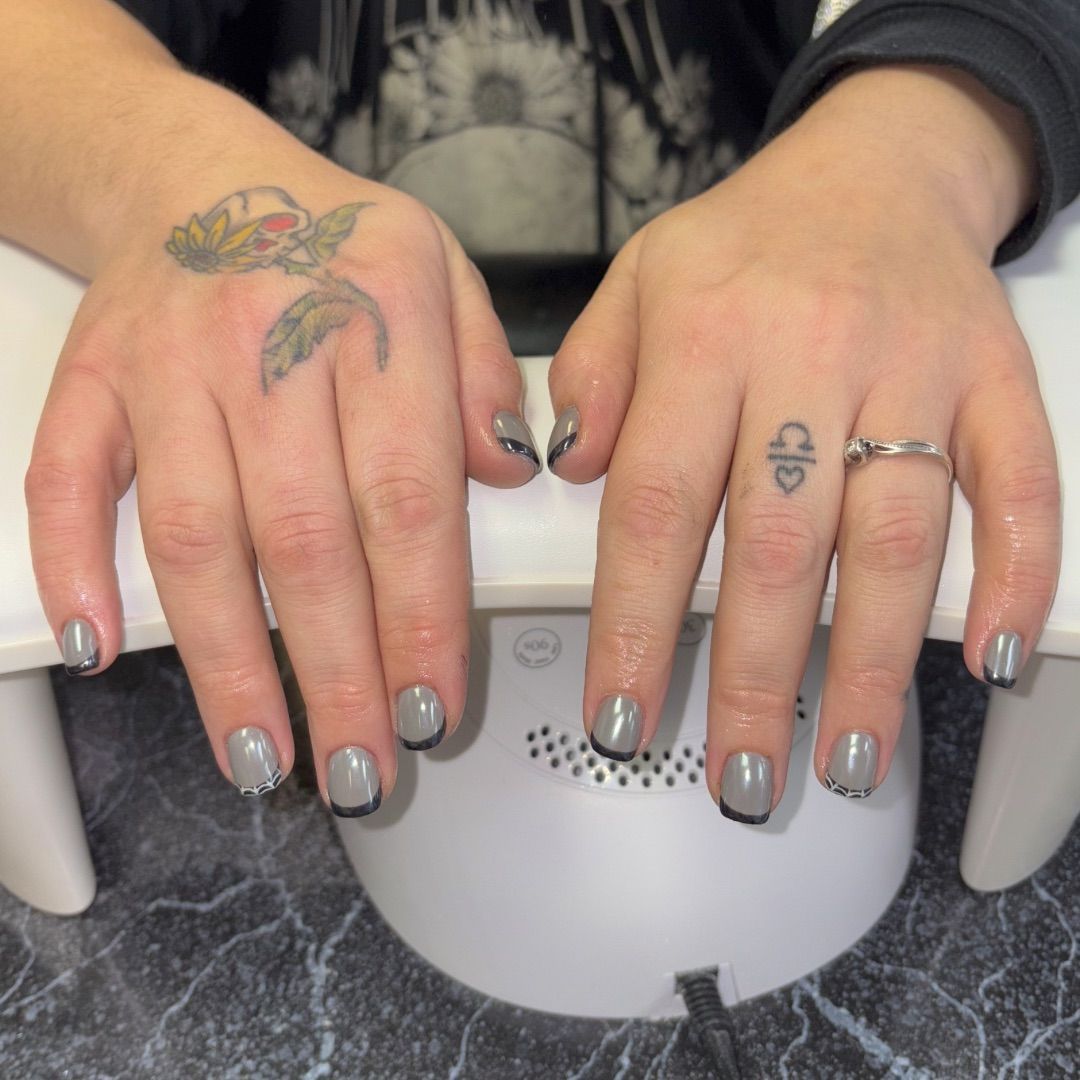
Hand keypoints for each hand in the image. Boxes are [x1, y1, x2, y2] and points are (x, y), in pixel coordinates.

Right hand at [26, 164, 538, 810]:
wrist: (199, 175)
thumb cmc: (334, 239)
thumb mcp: (443, 272)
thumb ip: (481, 372)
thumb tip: (506, 471)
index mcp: (376, 313)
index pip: (407, 499)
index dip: (421, 618)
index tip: (432, 706)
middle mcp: (267, 340)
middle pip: (306, 541)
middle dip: (337, 673)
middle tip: (360, 767)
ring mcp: (168, 364)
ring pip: (194, 536)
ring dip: (226, 660)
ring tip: (260, 752)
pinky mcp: (92, 380)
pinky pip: (65, 477)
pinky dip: (73, 566)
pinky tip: (102, 649)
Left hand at [547, 66, 1060, 820]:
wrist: (879, 165)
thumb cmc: (748, 239)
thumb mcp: (637, 278)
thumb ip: (592, 375)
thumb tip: (566, 472)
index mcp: (705, 335)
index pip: (656, 507)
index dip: (636, 627)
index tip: (623, 717)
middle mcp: (810, 352)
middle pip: (776, 545)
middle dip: (754, 679)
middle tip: (739, 777)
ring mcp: (914, 369)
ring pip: (895, 536)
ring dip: (870, 661)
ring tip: (845, 759)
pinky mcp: (993, 378)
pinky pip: (1019, 480)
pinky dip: (1016, 573)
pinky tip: (992, 655)